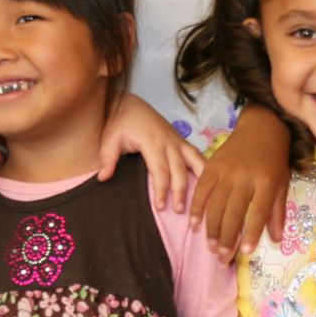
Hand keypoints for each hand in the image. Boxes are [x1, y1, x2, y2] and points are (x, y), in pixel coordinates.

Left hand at [99, 94, 204, 210]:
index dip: (162, 190)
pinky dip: (206, 168)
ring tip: (201, 199)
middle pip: (179, 170)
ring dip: (198, 181)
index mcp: (152, 142)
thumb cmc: (119, 123)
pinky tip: (212, 182)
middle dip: (180, 191)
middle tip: (180, 211)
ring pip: (195, 162)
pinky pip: (198, 155)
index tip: (160, 207)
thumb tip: (103, 178)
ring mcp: (178, 141)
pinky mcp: (182, 141)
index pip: (160, 171)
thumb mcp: (110, 138)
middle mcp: (169, 142)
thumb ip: (107, 158)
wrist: (131, 105)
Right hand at [190, 106, 289, 259]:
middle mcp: (245, 177)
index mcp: (266, 182)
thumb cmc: (273, 160)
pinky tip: (194, 226)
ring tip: (211, 248)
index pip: (258, 212)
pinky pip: (201, 191)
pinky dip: (196, 209)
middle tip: (223, 258)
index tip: (245, 253)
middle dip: (227, 238)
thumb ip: (277, 213)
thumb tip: (276, 240)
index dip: (252, 233)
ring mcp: (226, 171)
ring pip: (216, 205)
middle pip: (234, 213)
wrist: (260, 129)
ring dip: (212, 230)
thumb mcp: (282, 185)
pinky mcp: (211, 166)